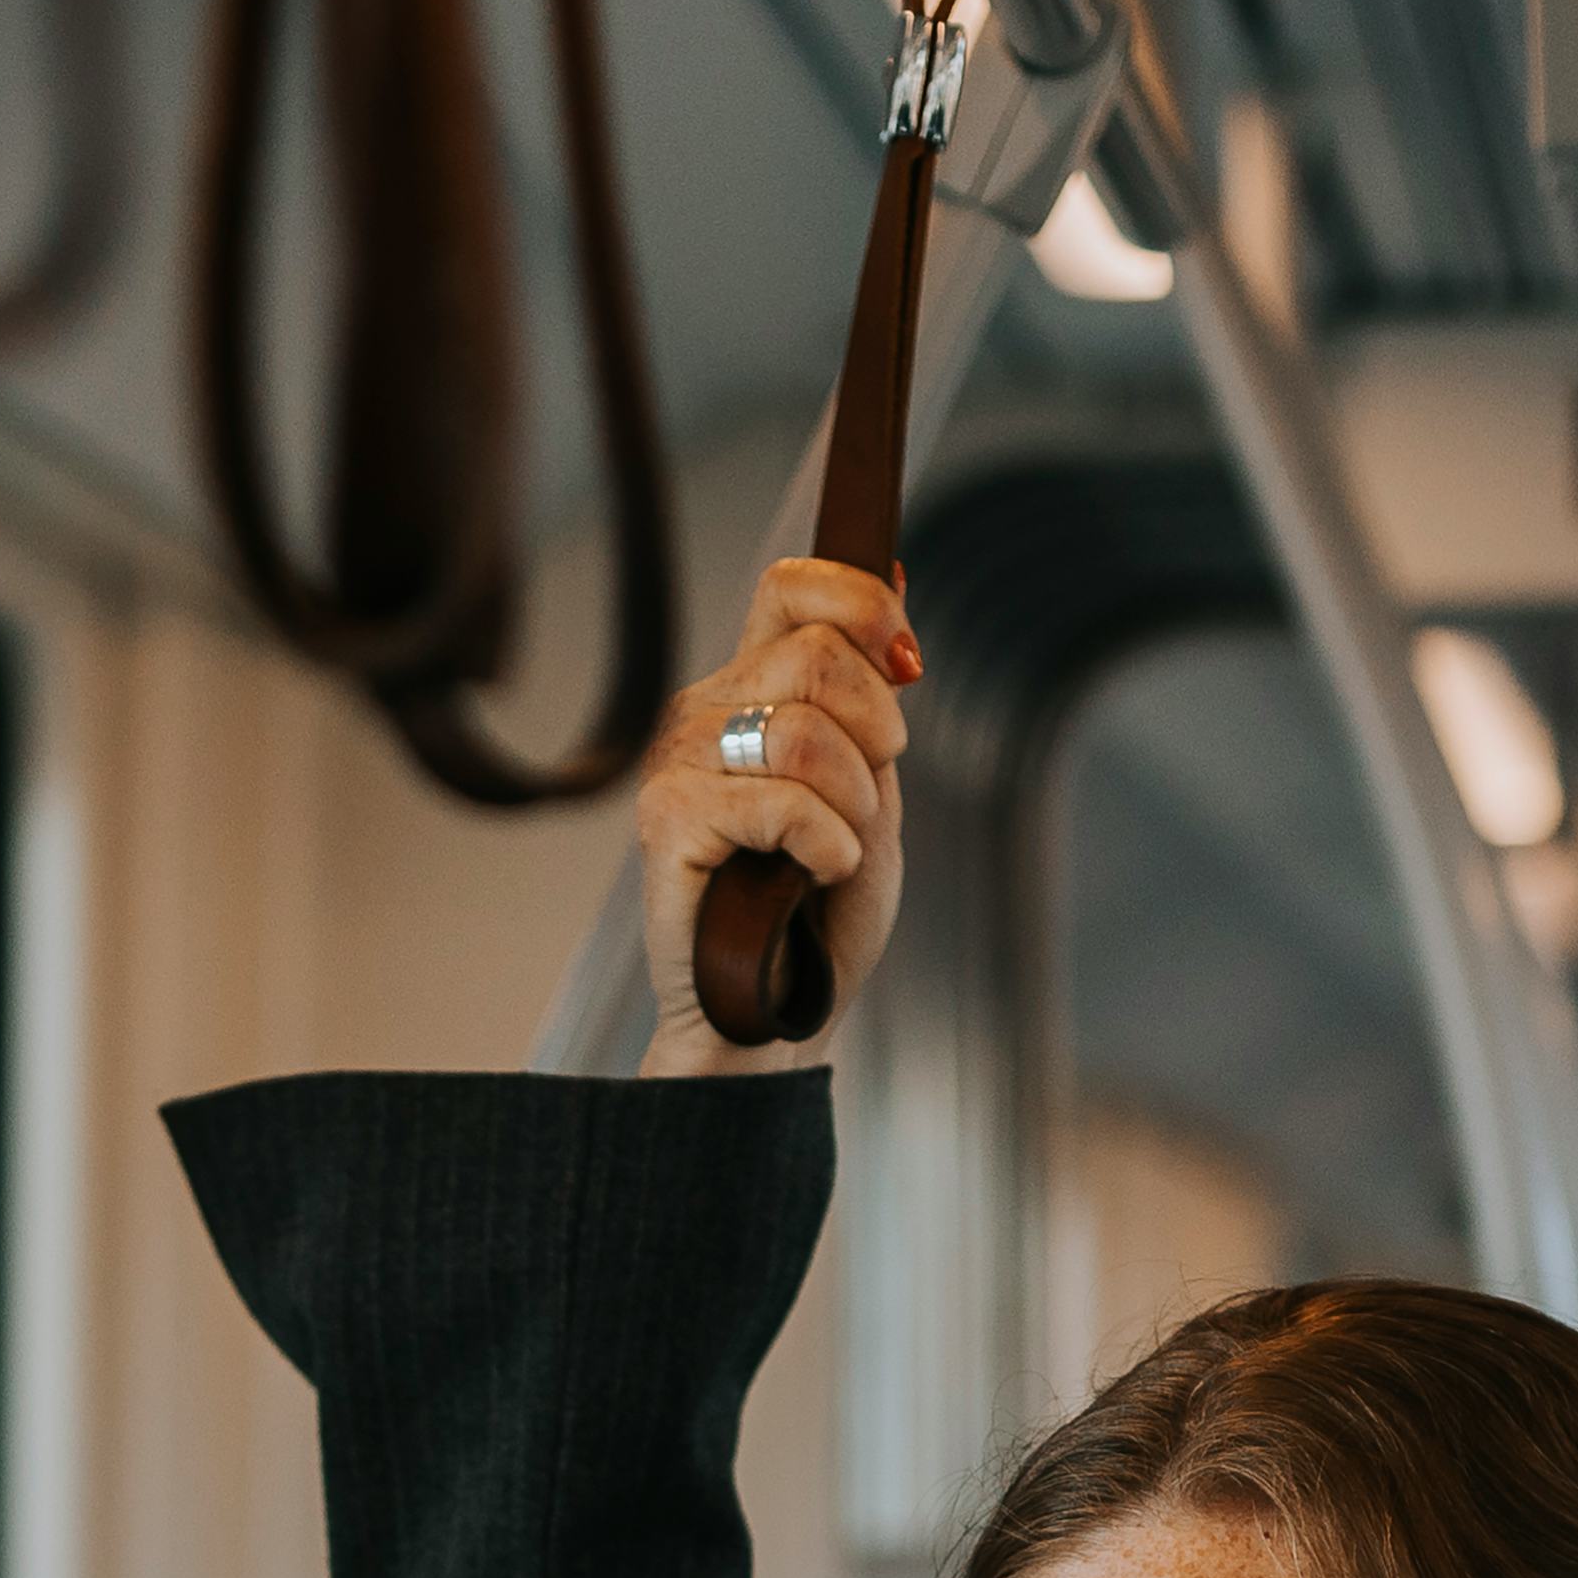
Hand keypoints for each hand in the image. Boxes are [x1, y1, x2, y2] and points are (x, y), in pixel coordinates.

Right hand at [635, 553, 923, 1077]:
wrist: (778, 1013)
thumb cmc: (819, 911)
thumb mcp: (871, 784)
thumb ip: (872, 690)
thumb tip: (891, 564)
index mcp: (751, 689)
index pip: (792, 582)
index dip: (862, 604)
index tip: (908, 664)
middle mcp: (706, 710)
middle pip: (818, 654)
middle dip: (877, 733)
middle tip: (862, 803)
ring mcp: (680, 762)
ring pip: (808, 731)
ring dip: (853, 806)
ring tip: (829, 853)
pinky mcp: (669, 819)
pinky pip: (784, 801)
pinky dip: (827, 848)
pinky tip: (806, 879)